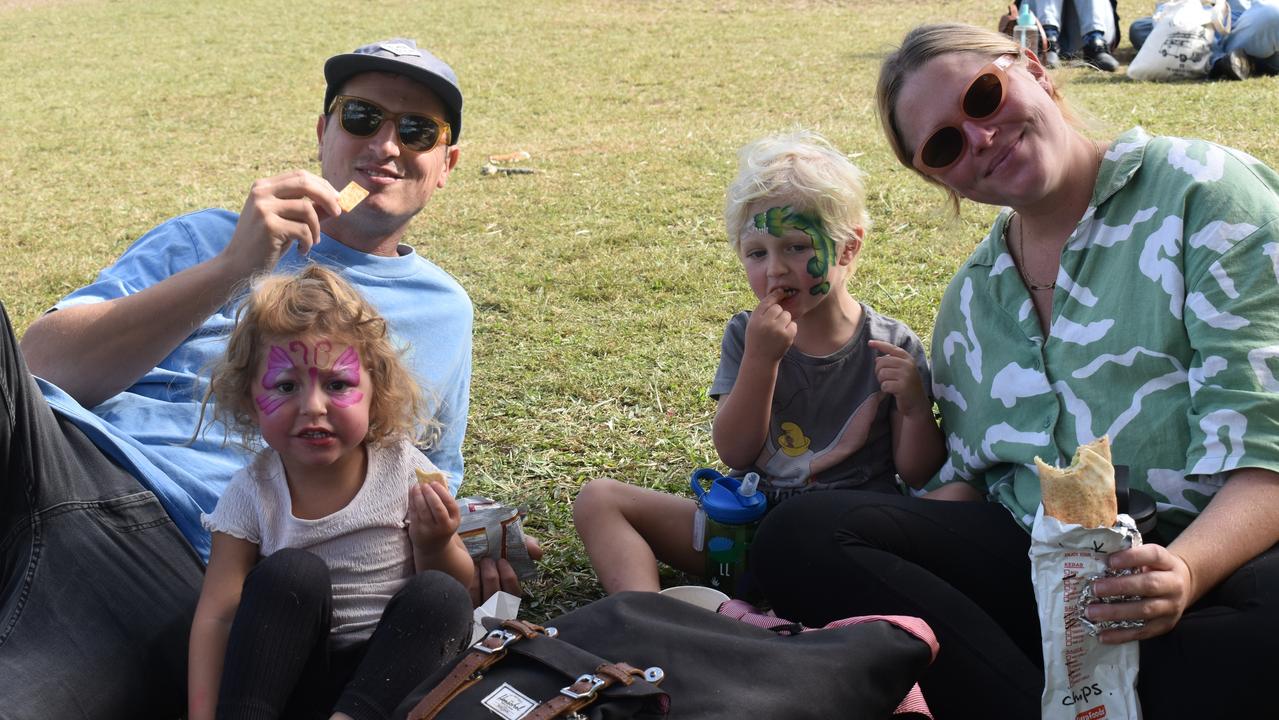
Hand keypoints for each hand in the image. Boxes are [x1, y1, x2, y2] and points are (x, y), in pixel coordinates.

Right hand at [219, 170, 342, 277]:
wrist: (238, 266)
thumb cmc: (265, 244)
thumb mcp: (286, 221)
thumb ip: (308, 210)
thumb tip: (337, 201)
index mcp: (263, 186)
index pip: (300, 175)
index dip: (322, 185)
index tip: (337, 199)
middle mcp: (261, 193)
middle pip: (305, 183)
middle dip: (327, 197)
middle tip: (338, 213)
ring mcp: (263, 208)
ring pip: (307, 209)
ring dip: (316, 228)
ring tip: (313, 241)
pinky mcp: (269, 226)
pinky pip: (303, 230)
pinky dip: (309, 242)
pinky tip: (302, 251)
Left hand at [408, 481, 461, 553]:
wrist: (433, 547)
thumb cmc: (441, 525)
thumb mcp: (448, 516)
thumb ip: (444, 501)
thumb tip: (434, 479)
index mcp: (454, 521)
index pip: (450, 504)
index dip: (442, 492)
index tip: (434, 483)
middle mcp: (443, 527)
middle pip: (437, 508)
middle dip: (430, 493)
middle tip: (424, 484)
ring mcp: (429, 530)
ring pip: (423, 510)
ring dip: (418, 496)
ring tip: (416, 486)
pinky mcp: (417, 531)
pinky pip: (414, 513)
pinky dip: (412, 502)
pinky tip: (412, 494)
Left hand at [469, 535, 542, 607]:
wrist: (466, 546)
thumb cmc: (491, 548)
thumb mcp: (510, 544)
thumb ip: (526, 545)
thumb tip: (538, 553)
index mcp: (510, 590)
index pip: (515, 593)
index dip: (509, 578)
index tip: (502, 561)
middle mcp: (497, 601)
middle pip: (499, 598)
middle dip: (493, 577)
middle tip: (488, 560)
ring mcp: (481, 605)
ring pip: (484, 599)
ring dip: (483, 579)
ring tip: (480, 563)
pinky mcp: (467, 603)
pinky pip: (471, 597)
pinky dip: (471, 582)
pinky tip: (469, 570)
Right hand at [744, 290, 796, 362]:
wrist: (760, 360)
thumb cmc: (756, 340)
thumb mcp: (753, 325)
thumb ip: (762, 312)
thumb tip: (777, 295)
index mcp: (755, 318)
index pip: (767, 301)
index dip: (775, 295)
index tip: (781, 292)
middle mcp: (765, 323)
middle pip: (778, 308)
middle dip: (778, 314)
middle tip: (774, 325)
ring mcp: (777, 329)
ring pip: (787, 315)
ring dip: (785, 321)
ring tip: (778, 331)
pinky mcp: (787, 336)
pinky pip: (793, 325)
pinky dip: (790, 329)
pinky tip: (783, 337)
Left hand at [869, 340, 928, 416]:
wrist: (917, 403)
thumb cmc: (907, 385)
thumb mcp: (903, 371)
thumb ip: (892, 362)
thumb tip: (877, 358)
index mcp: (908, 358)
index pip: (891, 348)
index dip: (879, 344)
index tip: (869, 343)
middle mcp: (908, 364)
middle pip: (882, 362)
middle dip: (878, 371)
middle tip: (885, 379)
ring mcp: (906, 375)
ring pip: (882, 373)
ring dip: (882, 381)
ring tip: (890, 384)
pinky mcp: (902, 386)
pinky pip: (884, 384)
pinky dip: (885, 389)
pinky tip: (892, 391)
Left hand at [1085, 543, 1194, 642]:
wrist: (1185, 586)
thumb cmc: (1155, 569)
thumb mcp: (1149, 559)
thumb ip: (1129, 559)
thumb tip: (1093, 561)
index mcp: (1168, 562)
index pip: (1153, 555)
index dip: (1132, 557)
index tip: (1109, 561)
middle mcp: (1174, 584)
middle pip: (1149, 585)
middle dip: (1120, 587)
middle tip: (1095, 589)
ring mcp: (1171, 607)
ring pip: (1145, 611)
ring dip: (1116, 613)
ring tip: (1091, 613)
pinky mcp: (1165, 625)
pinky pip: (1143, 632)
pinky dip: (1121, 635)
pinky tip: (1103, 635)